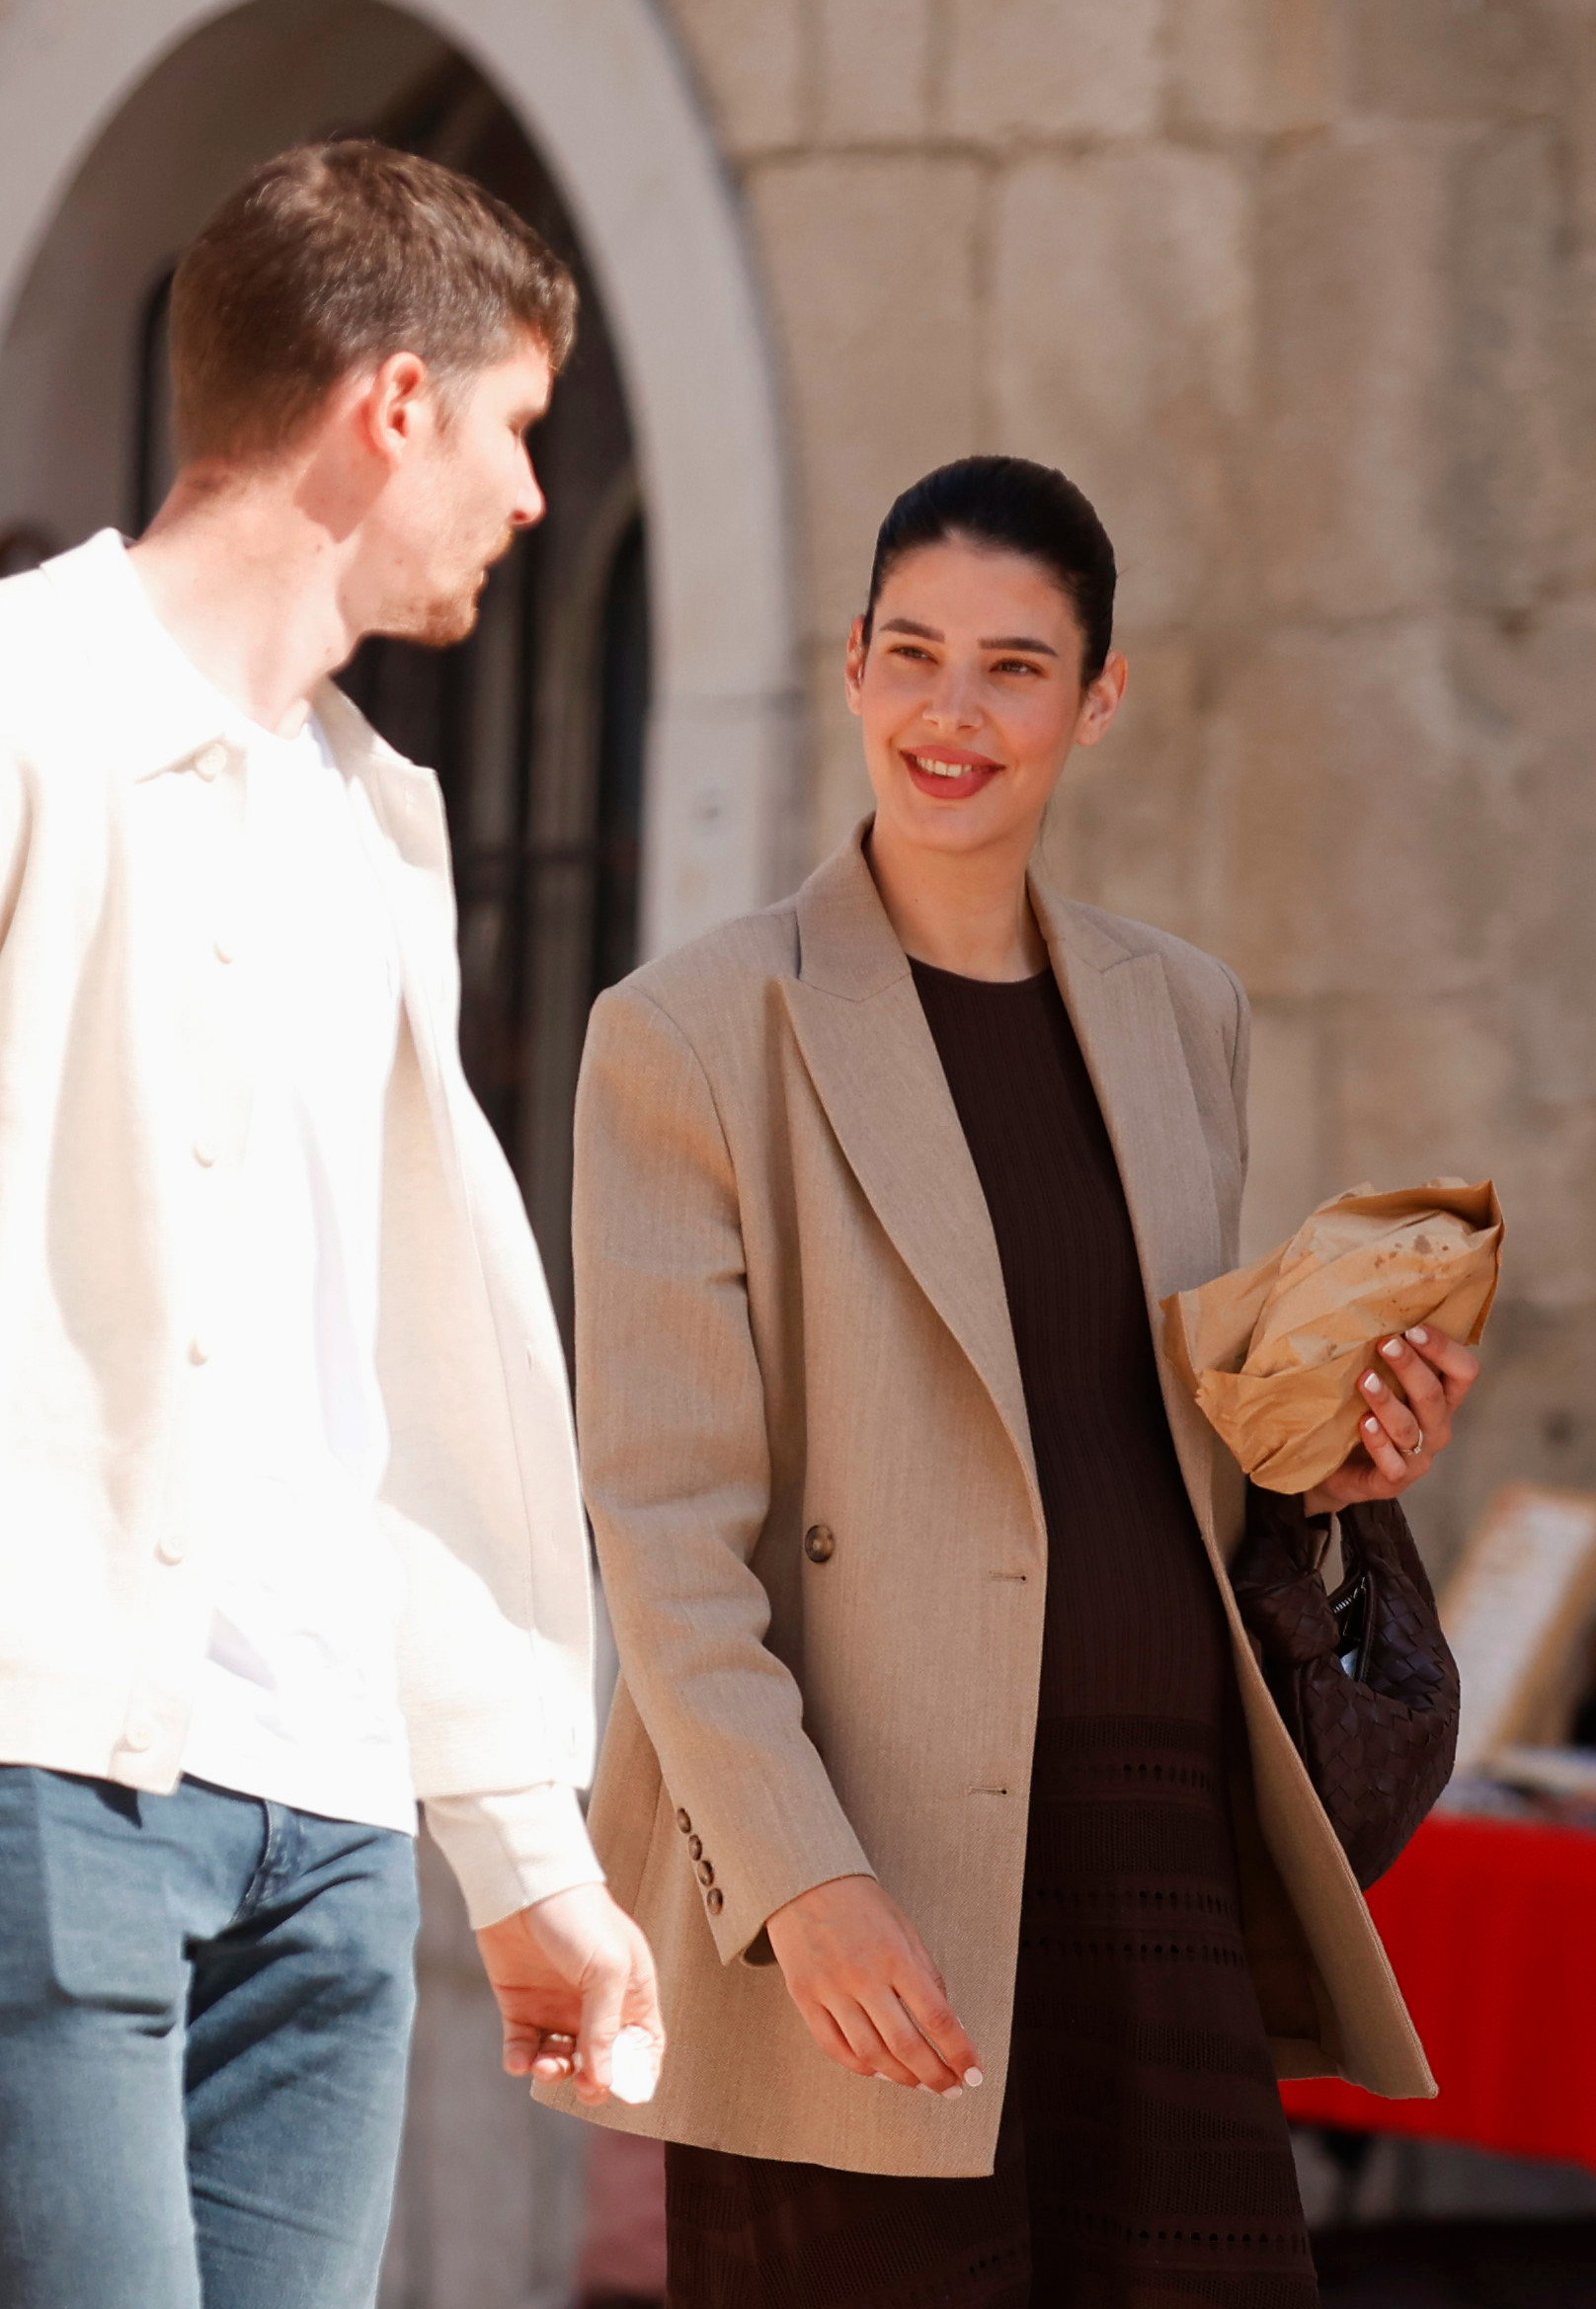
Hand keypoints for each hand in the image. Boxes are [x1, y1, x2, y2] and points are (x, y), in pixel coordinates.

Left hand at [476, 1882, 663, 2106]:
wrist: (524, 1884)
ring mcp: (557, 2005)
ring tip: (547, 2065)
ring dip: (556, 2073)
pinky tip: (522, 2059)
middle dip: (593, 2081)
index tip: (624, 2093)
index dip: (637, 2072)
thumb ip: (605, 2027)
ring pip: (561, 2060)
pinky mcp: (521, 2005)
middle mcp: (594, 2004)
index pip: (643, 2044)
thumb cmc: (579, 1916)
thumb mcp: (607, 1970)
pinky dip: (522, 2062)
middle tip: (584, 2086)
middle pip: (600, 2061)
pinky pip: (524, 2048)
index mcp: (629, 1992)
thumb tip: (605, 2082)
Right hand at [765, 1873, 982, 2096]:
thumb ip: (928, 1976)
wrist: (803, 1880)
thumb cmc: (861, 1904)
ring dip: (901, 2077)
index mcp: (895, 1956)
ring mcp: (831, 1989)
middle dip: (935, 2075)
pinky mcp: (804, 1998)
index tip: (975, 2072)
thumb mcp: (905, 1929)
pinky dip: (860, 2067)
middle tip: (952, 2088)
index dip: (959, 2051)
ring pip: (871, 2054)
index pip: (937, 2017)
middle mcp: (863, 1976)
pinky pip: (834, 2047)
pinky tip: (879, 2071)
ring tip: (920, 2082)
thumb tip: (952, 2025)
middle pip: (906, 2045)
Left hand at [1304, 1325, 1479, 1514]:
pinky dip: (1378, 1443)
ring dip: (1387, 1401)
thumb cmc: (1359, 1411)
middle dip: (1411, 1367)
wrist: (1334, 1468)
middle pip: (1434, 1395)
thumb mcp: (1376, 1378)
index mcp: (1441, 1397)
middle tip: (1385, 1343)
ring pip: (1409, 1427)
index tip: (1412, 1328)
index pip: (1464, 1371)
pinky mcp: (1394, 1480)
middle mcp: (1436, 1426)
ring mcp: (1418, 1456)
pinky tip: (1363, 1424)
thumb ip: (1381, 1351)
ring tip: (1364, 1380)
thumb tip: (1361, 1299)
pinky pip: (1393, 1464)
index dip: (1444, 1349)